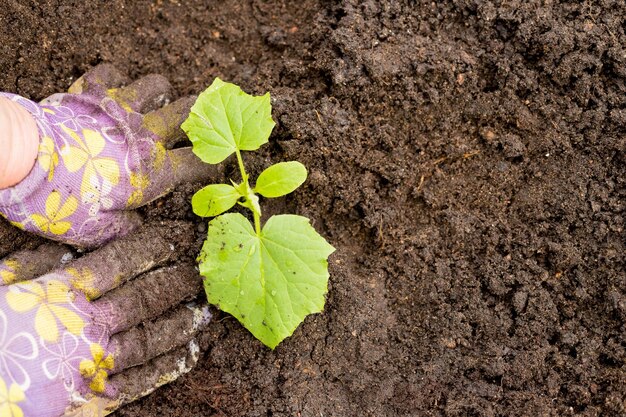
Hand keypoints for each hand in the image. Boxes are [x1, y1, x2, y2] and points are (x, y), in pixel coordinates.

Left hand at [0, 64, 216, 247]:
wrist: (26, 160)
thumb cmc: (64, 200)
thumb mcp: (99, 230)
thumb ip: (125, 227)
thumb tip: (136, 225)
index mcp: (155, 171)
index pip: (201, 163)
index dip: (214, 162)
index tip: (215, 162)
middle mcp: (147, 135)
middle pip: (188, 114)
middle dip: (199, 114)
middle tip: (198, 117)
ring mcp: (122, 108)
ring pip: (157, 85)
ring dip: (161, 91)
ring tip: (156, 98)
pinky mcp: (93, 91)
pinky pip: (113, 73)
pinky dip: (116, 79)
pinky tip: (112, 89)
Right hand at [0, 221, 209, 415]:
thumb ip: (32, 266)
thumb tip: (70, 249)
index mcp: (60, 295)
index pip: (121, 262)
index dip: (156, 246)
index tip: (180, 236)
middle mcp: (85, 328)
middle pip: (145, 297)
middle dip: (178, 281)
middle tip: (201, 271)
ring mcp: (95, 365)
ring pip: (152, 337)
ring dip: (183, 322)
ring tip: (204, 309)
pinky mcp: (98, 399)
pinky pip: (143, 379)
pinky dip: (169, 365)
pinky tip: (189, 352)